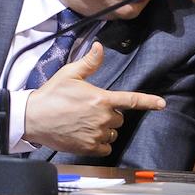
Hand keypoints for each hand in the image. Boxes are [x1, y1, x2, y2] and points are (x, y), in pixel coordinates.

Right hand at [23, 42, 165, 155]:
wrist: (32, 118)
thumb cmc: (51, 95)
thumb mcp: (70, 74)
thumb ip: (89, 62)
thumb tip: (99, 46)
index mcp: (102, 99)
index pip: (131, 100)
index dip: (149, 102)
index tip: (162, 104)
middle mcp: (103, 117)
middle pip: (119, 118)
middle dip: (109, 114)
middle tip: (89, 110)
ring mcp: (96, 134)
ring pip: (112, 133)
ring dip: (105, 130)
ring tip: (84, 123)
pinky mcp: (88, 148)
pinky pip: (105, 148)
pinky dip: (100, 144)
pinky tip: (86, 136)